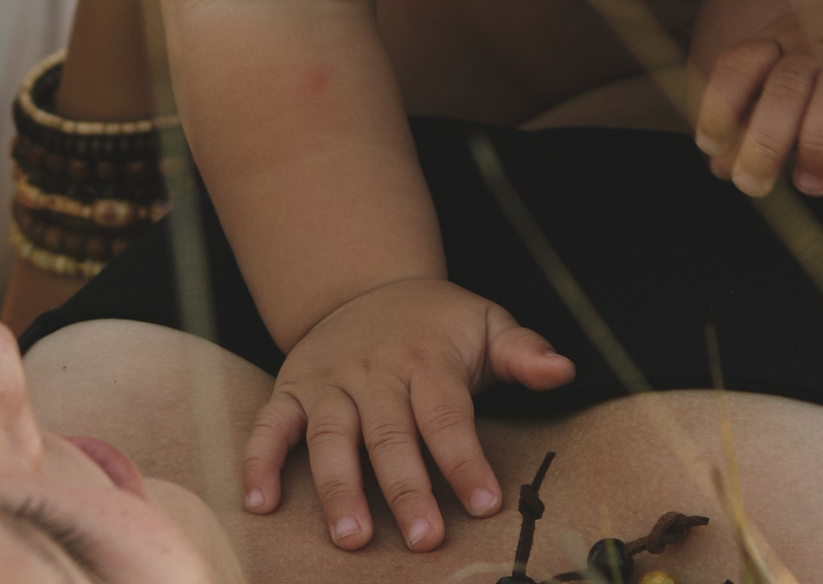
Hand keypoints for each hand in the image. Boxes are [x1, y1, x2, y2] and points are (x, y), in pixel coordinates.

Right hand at [243, 276, 571, 552]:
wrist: (365, 284)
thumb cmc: (437, 323)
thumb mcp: (487, 323)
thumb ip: (523, 351)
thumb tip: (563, 369)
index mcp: (426, 360)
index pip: (447, 414)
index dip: (464, 460)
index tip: (485, 504)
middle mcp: (373, 372)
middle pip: (388, 433)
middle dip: (405, 487)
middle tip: (423, 538)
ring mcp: (328, 382)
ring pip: (330, 436)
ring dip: (338, 486)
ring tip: (351, 536)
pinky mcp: (292, 389)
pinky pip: (269, 425)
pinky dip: (259, 461)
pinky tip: (260, 503)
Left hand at [694, 5, 822, 195]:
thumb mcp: (784, 109)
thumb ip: (750, 132)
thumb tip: (723, 165)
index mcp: (779, 47)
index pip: (740, 62)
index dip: (720, 103)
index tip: (711, 146)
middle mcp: (820, 48)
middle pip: (786, 83)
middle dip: (764, 140)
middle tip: (753, 185)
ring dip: (819, 145)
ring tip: (810, 185)